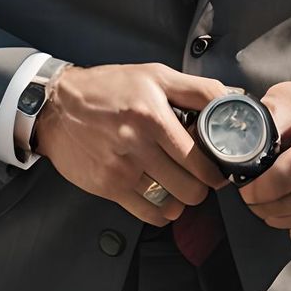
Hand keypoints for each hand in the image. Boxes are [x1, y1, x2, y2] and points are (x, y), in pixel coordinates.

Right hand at [34, 63, 231, 226]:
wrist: (56, 105)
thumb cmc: (109, 87)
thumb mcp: (155, 75)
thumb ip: (197, 90)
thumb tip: (234, 100)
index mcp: (153, 115)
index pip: (202, 157)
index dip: (217, 167)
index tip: (219, 166)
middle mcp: (136, 144)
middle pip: (192, 187)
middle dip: (202, 185)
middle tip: (198, 175)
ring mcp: (121, 169)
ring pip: (173, 205)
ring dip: (181, 198)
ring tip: (178, 183)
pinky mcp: (107, 187)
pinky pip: (149, 215)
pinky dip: (162, 210)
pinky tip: (160, 194)